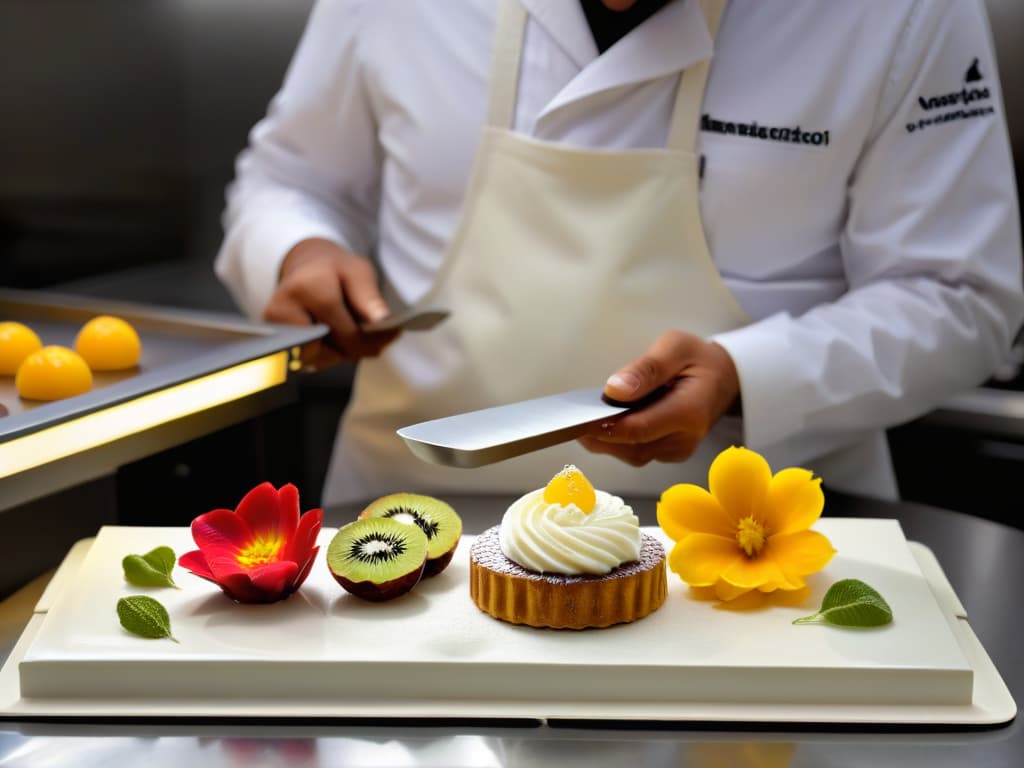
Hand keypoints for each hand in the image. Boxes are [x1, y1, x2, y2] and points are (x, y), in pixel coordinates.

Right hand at [264, 238, 398, 368]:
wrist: (305, 268)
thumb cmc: (334, 270)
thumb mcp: (357, 271)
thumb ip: (368, 296)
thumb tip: (381, 321)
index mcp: (306, 287)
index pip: (340, 328)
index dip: (365, 340)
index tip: (386, 340)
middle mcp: (283, 308)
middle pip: (328, 349)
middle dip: (355, 350)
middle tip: (375, 344)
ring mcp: (275, 327)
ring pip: (318, 359)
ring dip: (341, 355)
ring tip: (352, 337)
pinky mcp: (274, 340)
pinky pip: (308, 361)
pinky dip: (328, 356)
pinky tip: (336, 340)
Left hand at [578, 330, 740, 465]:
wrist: (722, 379)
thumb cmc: (698, 360)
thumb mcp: (675, 347)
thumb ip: (646, 368)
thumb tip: (615, 391)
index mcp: (689, 412)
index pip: (638, 429)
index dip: (605, 426)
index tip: (581, 417)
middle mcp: (684, 439)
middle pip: (631, 446)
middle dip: (601, 433)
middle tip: (577, 417)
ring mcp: (677, 450)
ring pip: (630, 454)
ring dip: (606, 439)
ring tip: (589, 416)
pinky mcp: (668, 453)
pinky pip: (636, 452)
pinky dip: (618, 439)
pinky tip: (608, 421)